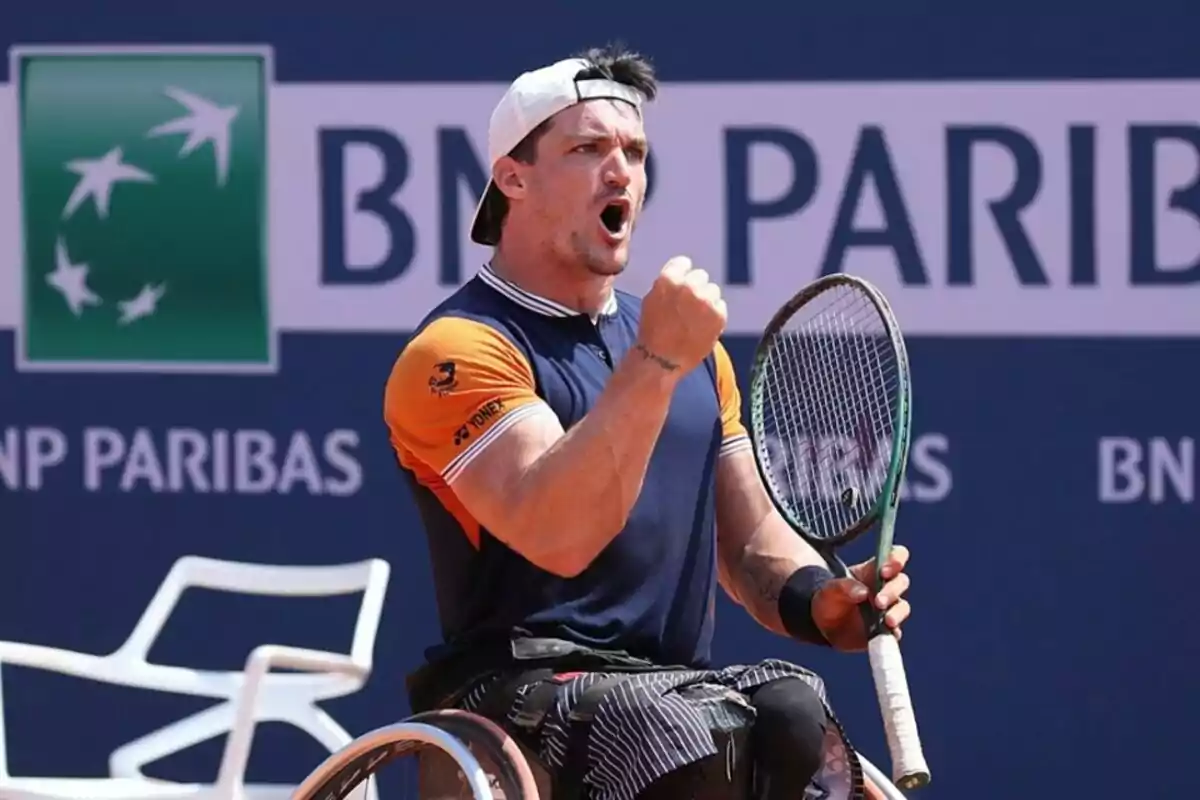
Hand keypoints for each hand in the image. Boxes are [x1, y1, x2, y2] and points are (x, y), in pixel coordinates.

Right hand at [635, 256, 726, 374]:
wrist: (661, 360)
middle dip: (695, 288)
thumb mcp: (651, 299)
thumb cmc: (652, 331)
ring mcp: (706, 301)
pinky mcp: (719, 315)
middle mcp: (689, 286)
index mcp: (669, 279)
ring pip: (713, 290)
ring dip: (707, 301)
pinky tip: (702, 327)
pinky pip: (721, 306)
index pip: (683, 263)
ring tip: (694, 319)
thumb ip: (668, 283)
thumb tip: (682, 274)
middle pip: (700, 276)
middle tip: (688, 306)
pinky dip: (714, 315)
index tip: (681, 286)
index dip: (682, 274)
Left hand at [811, 546, 910, 651]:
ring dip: (897, 612)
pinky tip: (888, 635)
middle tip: (878, 601)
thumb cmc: (828, 599)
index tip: (885, 571)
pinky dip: (893, 633)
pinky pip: (896, 631)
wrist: (822, 625)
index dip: (896, 559)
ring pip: (902, 606)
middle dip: (892, 590)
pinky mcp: (886, 630)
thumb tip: (863, 592)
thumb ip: (843, 586)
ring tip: (887, 620)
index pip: (895, 556)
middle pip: (901, 581)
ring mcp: (888, 609)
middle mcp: (885, 587)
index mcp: (873, 571)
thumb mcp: (829, 590)